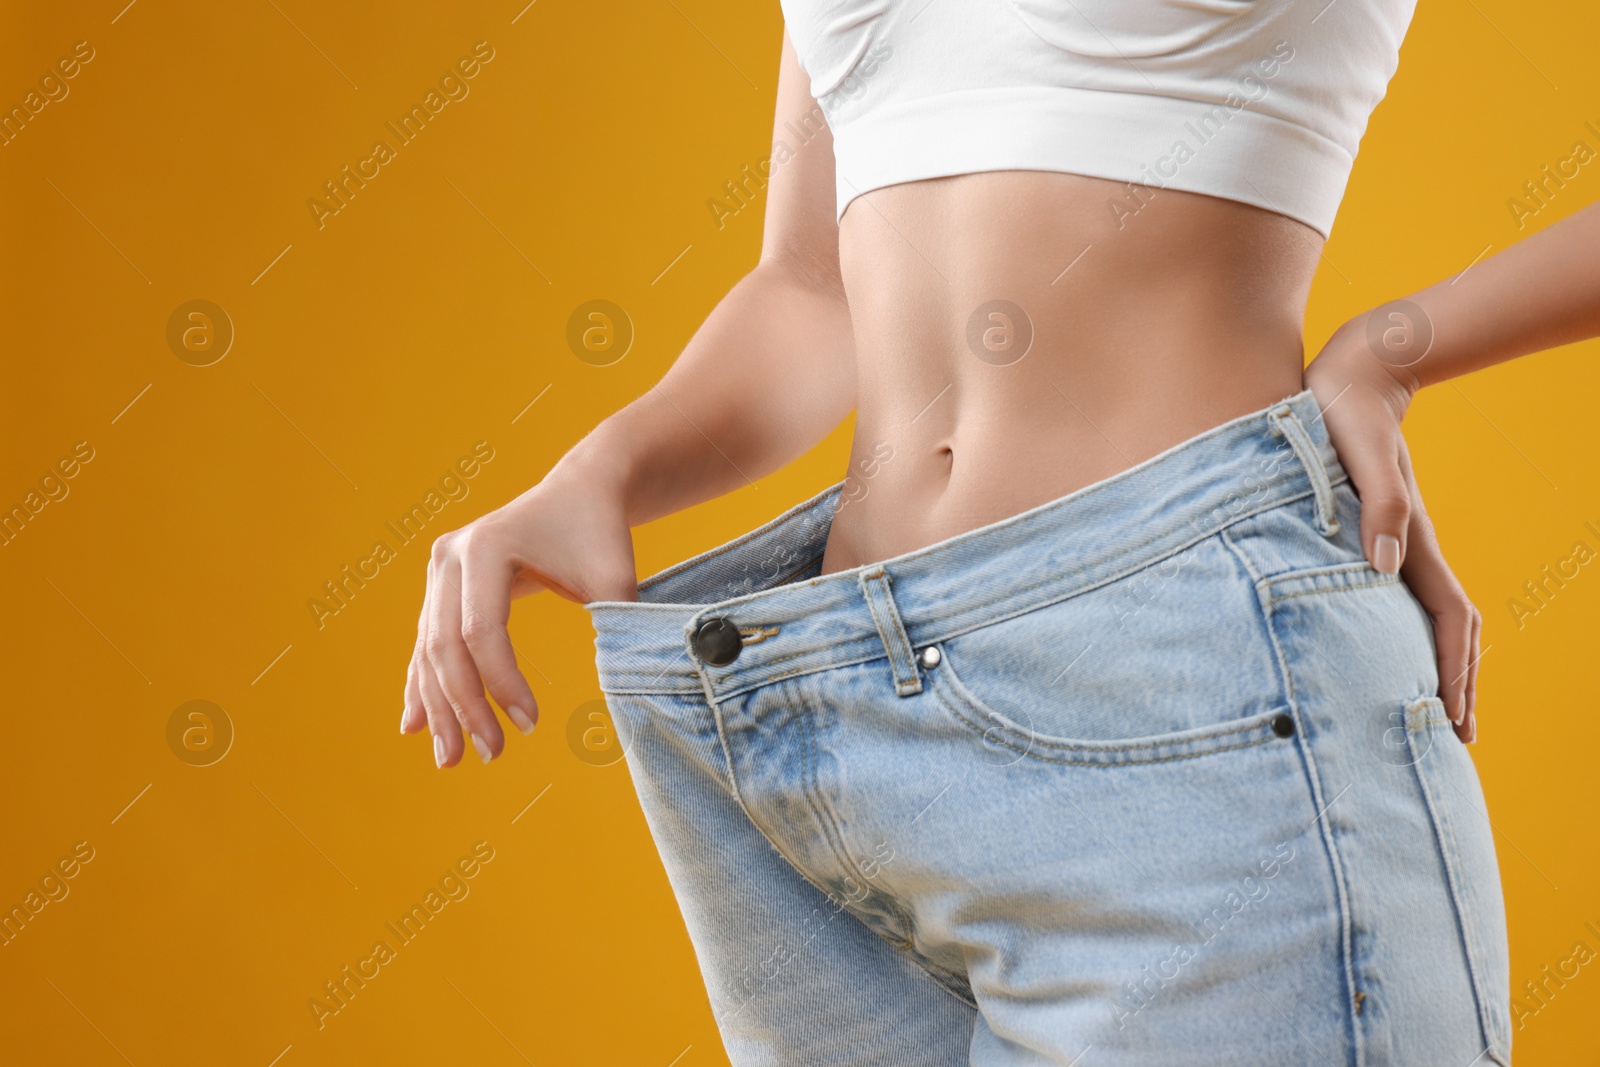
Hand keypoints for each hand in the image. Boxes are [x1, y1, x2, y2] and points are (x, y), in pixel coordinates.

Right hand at [400, 454, 639, 766]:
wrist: (581, 490)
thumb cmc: (600, 533)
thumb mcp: (615, 577)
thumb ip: (613, 628)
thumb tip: (620, 696)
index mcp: (486, 546)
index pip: (482, 631)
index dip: (502, 683)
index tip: (531, 725)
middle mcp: (450, 555)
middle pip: (446, 645)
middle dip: (464, 706)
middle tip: (489, 756)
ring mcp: (439, 570)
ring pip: (430, 650)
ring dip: (441, 707)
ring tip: (451, 758)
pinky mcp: (440, 586)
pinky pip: (427, 642)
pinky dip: (425, 684)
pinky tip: (415, 725)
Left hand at [1305, 317, 1479, 743]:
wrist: (1353, 372)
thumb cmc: (1347, 414)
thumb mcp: (1360, 456)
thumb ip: (1377, 508)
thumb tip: (1383, 568)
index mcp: (1410, 538)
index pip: (1448, 618)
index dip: (1453, 671)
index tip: (1454, 720)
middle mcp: (1410, 544)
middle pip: (1450, 626)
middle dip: (1457, 682)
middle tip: (1457, 736)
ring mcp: (1396, 538)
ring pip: (1430, 612)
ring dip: (1438, 661)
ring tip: (1433, 706)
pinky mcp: (1374, 528)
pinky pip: (1403, 594)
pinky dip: (1408, 630)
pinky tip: (1390, 646)